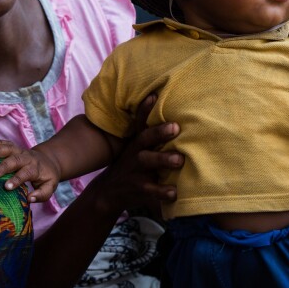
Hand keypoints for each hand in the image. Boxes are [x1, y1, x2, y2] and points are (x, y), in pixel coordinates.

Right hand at [0, 141, 60, 202]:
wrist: (49, 160)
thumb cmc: (47, 177)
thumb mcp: (50, 187)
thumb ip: (42, 194)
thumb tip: (29, 198)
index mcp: (36, 168)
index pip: (26, 173)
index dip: (17, 179)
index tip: (6, 187)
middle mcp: (28, 158)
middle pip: (16, 160)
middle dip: (3, 166)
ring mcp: (21, 151)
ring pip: (9, 149)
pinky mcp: (15, 148)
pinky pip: (7, 143)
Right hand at [98, 93, 182, 215]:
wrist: (108, 192)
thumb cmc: (132, 164)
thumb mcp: (136, 147)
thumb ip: (151, 133)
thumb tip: (167, 108)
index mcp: (137, 142)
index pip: (140, 122)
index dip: (145, 108)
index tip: (154, 95)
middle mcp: (136, 153)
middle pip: (145, 139)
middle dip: (159, 132)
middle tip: (175, 127)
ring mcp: (136, 170)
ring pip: (148, 162)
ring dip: (163, 160)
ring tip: (179, 159)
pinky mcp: (139, 189)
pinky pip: (151, 190)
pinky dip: (162, 192)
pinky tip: (174, 192)